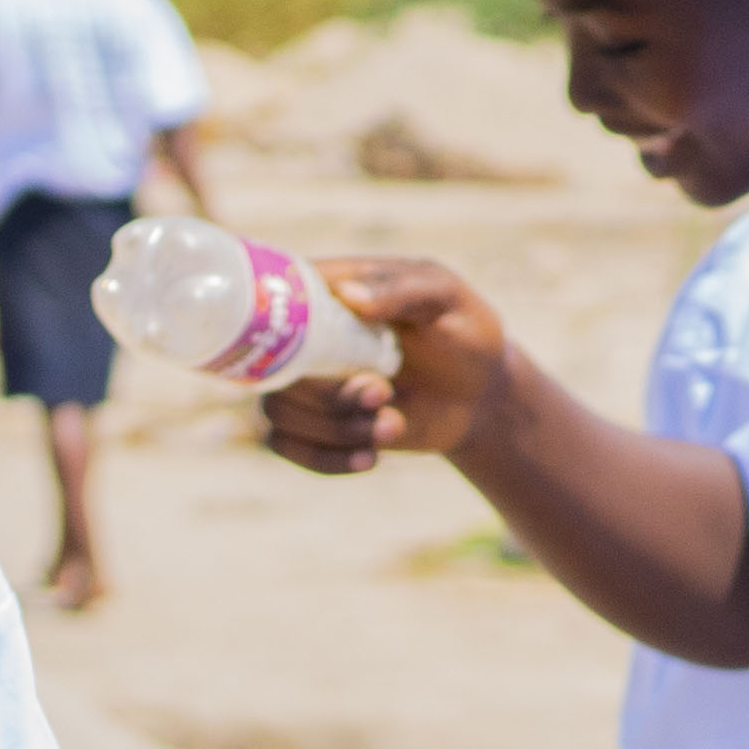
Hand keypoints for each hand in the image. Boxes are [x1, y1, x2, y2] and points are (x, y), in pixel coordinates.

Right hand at [260, 257, 506, 475]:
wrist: (479, 392)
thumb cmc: (461, 331)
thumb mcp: (444, 298)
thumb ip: (403, 290)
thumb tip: (348, 294)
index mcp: (326, 290)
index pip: (269, 297)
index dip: (271, 325)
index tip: (312, 353)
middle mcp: (303, 336)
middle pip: (272, 368)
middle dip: (327, 395)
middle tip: (384, 392)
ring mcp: (305, 381)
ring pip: (277, 412)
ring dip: (334, 429)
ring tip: (391, 427)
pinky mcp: (314, 421)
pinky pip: (283, 444)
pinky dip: (324, 458)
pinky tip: (370, 457)